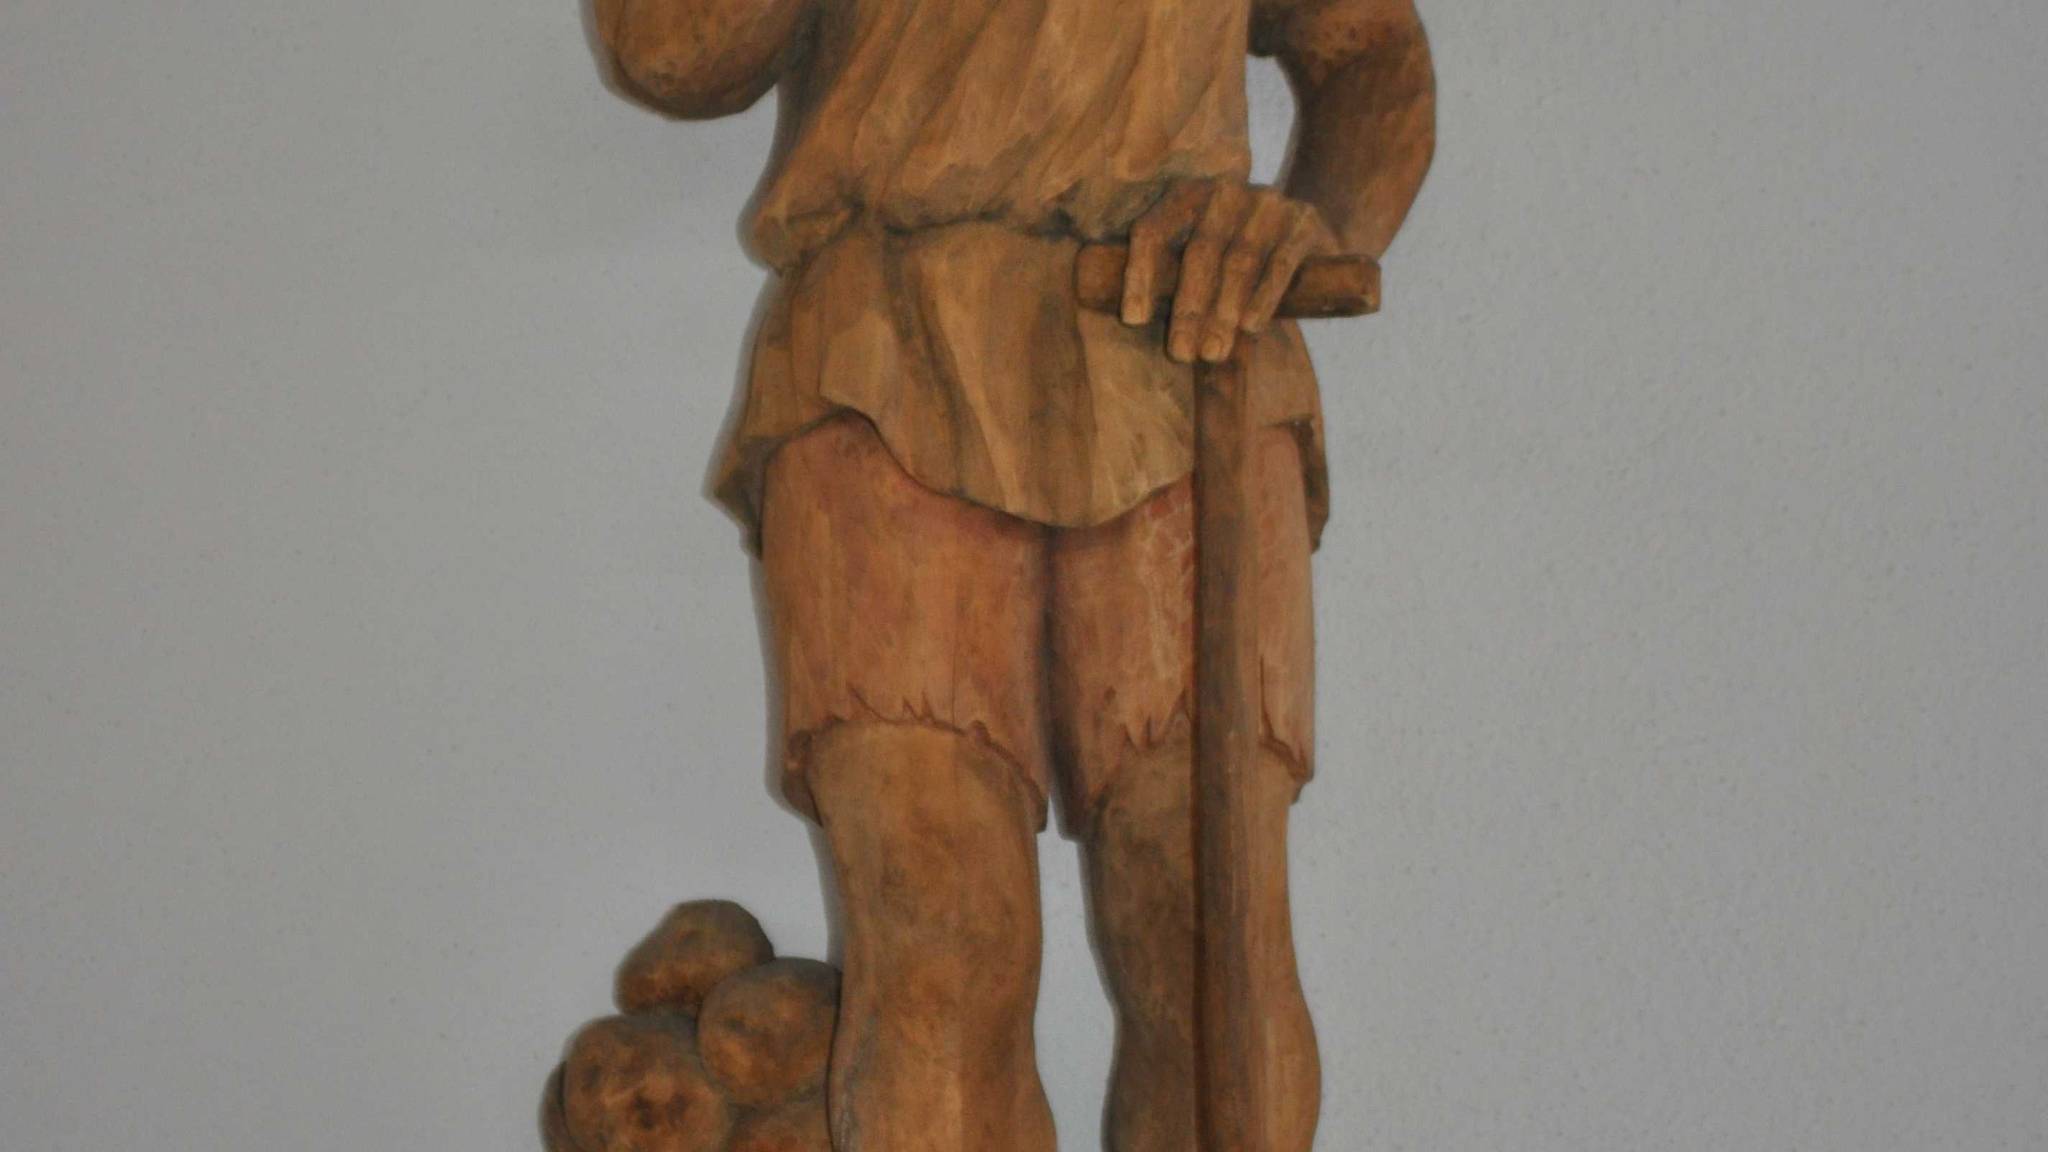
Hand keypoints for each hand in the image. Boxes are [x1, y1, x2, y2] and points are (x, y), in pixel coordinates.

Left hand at [1121, 180, 1339, 363]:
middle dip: (1188, 308)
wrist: (1305, 233)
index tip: (1135, 321)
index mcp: (1186, 194)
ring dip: (1223, 312)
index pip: (1153, 230)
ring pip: (1239, 261)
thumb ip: (1171, 279)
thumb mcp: (1199, 258)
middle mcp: (1224, 191)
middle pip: (1200, 252)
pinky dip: (1263, 297)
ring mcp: (1266, 203)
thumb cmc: (1234, 259)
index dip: (1140, 275)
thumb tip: (1135, 323)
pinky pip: (1280, 263)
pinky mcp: (1302, 220)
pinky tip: (1250, 328)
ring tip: (1213, 352)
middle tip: (1180, 353)